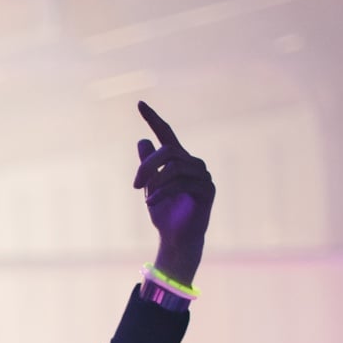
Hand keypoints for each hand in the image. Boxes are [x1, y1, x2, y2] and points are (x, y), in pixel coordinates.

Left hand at [133, 103, 214, 283]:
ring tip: (145, 197)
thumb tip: (143, 140)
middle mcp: (193, 163)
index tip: (139, 103)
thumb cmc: (164, 214)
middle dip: (148, 166)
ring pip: (175, 166)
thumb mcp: (150, 188)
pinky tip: (151, 203)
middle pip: (168, 151)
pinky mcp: (207, 190)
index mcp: (178, 160)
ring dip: (156, 181)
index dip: (153, 119)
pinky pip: (181, 183)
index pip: (166, 133)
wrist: (176, 239)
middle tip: (135, 184)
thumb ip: (149, 166)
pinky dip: (163, 192)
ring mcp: (202, 175)